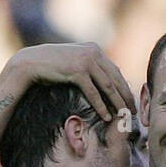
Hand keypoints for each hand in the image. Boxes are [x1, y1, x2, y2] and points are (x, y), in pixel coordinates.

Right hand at [9, 42, 134, 122]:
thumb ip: (88, 68)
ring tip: (124, 115)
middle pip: (115, 78)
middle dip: (125, 95)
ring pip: (108, 85)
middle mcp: (93, 52)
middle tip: (133, 111)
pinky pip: (93, 92)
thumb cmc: (52, 66)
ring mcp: (85, 60)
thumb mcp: (74, 63)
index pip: (114, 70)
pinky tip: (107, 116)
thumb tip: (100, 82)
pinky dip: (101, 105)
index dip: (123, 87)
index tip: (129, 100)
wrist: (33, 62)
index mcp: (94, 50)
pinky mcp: (77, 70)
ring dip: (117, 102)